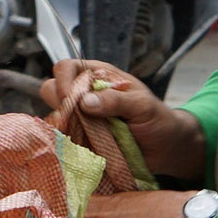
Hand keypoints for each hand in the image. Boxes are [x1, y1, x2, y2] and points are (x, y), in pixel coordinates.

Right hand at [39, 58, 206, 181]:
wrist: (166, 148)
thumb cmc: (158, 120)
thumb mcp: (143, 106)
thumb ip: (116, 100)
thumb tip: (85, 101)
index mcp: (99, 76)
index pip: (66, 68)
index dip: (63, 81)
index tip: (70, 101)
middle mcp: (85, 94)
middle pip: (51, 90)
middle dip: (61, 106)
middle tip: (78, 122)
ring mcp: (82, 118)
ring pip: (55, 117)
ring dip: (65, 128)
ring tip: (87, 138)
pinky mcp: (82, 139)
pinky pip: (64, 140)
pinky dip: (70, 145)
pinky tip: (87, 150)